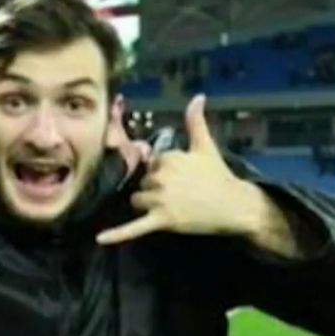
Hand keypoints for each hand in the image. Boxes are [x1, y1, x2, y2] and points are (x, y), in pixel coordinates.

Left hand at [96, 95, 264, 244]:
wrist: (235, 206)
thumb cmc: (219, 176)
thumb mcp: (205, 146)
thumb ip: (195, 122)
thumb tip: (198, 96)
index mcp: (167, 158)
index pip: (150, 164)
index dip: (162, 172)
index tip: (181, 177)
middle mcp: (161, 177)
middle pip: (141, 183)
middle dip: (154, 188)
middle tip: (180, 194)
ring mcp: (160, 200)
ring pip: (136, 200)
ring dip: (147, 205)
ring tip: (172, 207)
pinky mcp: (161, 220)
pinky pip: (133, 228)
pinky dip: (117, 235)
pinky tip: (99, 239)